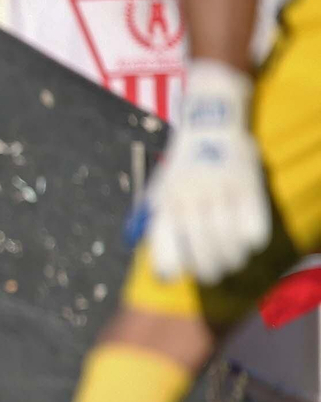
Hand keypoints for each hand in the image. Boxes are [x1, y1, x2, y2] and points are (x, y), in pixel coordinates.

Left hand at [143, 60, 268, 283]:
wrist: (208, 124)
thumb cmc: (182, 166)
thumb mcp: (159, 190)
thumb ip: (155, 220)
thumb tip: (149, 255)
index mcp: (165, 203)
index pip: (163, 247)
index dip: (168, 270)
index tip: (174, 277)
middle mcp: (189, 199)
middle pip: (201, 252)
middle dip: (207, 271)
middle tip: (212, 275)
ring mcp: (219, 191)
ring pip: (228, 242)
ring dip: (231, 260)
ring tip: (232, 263)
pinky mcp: (247, 184)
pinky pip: (253, 224)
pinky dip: (252, 240)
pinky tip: (248, 242)